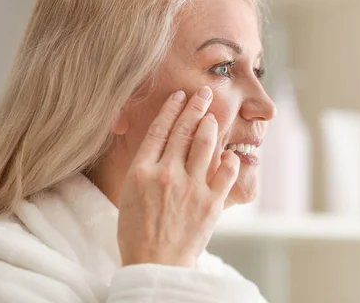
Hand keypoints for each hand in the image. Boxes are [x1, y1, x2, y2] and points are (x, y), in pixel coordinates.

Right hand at [117, 87, 238, 267]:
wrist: (155, 265)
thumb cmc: (138, 232)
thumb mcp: (129, 194)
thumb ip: (145, 167)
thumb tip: (161, 142)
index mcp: (142, 172)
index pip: (160, 131)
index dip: (172, 109)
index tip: (180, 96)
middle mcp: (166, 174)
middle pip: (184, 131)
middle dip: (196, 107)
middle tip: (205, 93)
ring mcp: (191, 187)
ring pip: (205, 143)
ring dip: (211, 125)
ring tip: (214, 116)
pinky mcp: (211, 202)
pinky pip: (226, 171)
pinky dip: (230, 158)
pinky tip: (230, 152)